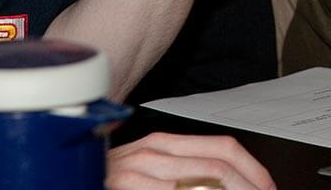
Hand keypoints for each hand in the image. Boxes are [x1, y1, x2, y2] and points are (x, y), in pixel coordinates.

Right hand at [105, 133, 274, 189]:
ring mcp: (136, 172)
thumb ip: (182, 175)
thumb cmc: (107, 182)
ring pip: (204, 181)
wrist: (61, 178)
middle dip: (251, 185)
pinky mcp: (128, 187)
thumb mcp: (148, 174)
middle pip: (220, 165)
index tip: (269, 187)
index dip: (255, 170)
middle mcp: (152, 152)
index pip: (224, 148)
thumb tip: (228, 182)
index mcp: (162, 144)